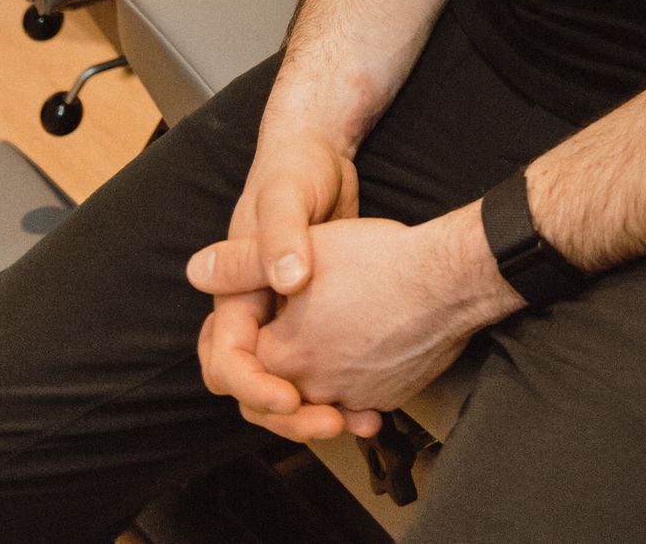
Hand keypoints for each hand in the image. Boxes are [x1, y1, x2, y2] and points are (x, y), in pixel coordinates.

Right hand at [187, 120, 367, 443]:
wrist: (320, 150)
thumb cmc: (295, 168)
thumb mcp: (287, 196)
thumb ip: (281, 237)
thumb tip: (285, 281)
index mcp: (235, 293)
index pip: (228, 361)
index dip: (255, 387)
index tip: (291, 400)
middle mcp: (255, 313)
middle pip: (254, 388)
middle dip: (287, 415)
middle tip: (330, 422)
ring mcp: (284, 318)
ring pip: (287, 386)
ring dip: (315, 411)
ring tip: (357, 421)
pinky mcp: (315, 318)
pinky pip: (318, 371)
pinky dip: (338, 391)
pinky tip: (373, 402)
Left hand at [194, 208, 519, 435]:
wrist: (448, 280)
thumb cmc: (378, 260)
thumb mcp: (305, 247)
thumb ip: (242, 263)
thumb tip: (196, 270)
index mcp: (284, 353)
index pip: (242, 367)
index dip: (240, 346)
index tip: (252, 330)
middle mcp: (314, 385)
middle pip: (278, 389)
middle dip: (276, 369)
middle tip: (287, 337)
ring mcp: (353, 395)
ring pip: (319, 395)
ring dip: (316, 378)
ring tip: (326, 339)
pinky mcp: (386, 397)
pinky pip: (358, 397)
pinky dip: (353, 382)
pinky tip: (361, 352)